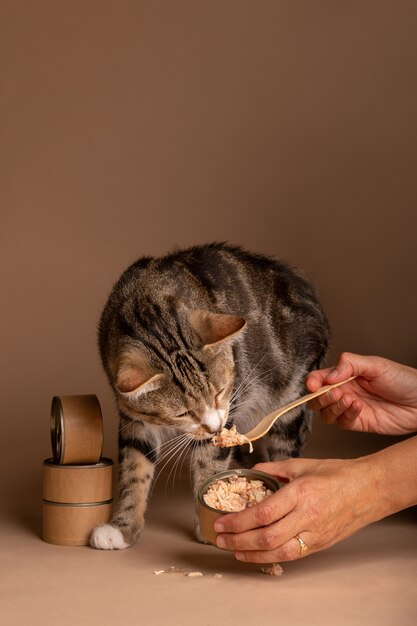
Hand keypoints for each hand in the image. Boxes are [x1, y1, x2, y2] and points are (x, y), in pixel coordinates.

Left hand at [214, 456, 386, 562]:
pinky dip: (271, 557)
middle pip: (267, 536)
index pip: (262, 513)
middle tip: (220, 539)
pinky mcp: (320, 544)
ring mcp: (315, 533)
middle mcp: (306, 516)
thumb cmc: (338, 474)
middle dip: (239, 540)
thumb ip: (276, 468)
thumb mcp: (303, 465)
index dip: (238, 521)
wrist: (369, 489)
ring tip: (233, 550)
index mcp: (300, 493)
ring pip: (279, 552)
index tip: (221, 522)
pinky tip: (256, 554)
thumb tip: (255, 470)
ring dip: (252, 554)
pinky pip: (292, 555)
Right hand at [306, 352, 416, 434]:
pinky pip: (343, 423)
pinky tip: (358, 407)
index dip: (312, 382)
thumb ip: (350, 364)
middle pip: (317, 399)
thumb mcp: (376, 365)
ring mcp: (351, 408)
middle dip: (321, 398)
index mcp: (345, 375)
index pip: (319, 378)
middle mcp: (345, 391)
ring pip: (326, 413)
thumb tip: (329, 375)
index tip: (313, 385)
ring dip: (333, 408)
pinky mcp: (359, 423)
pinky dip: (346, 415)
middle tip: (335, 393)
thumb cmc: (403, 379)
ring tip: (350, 400)